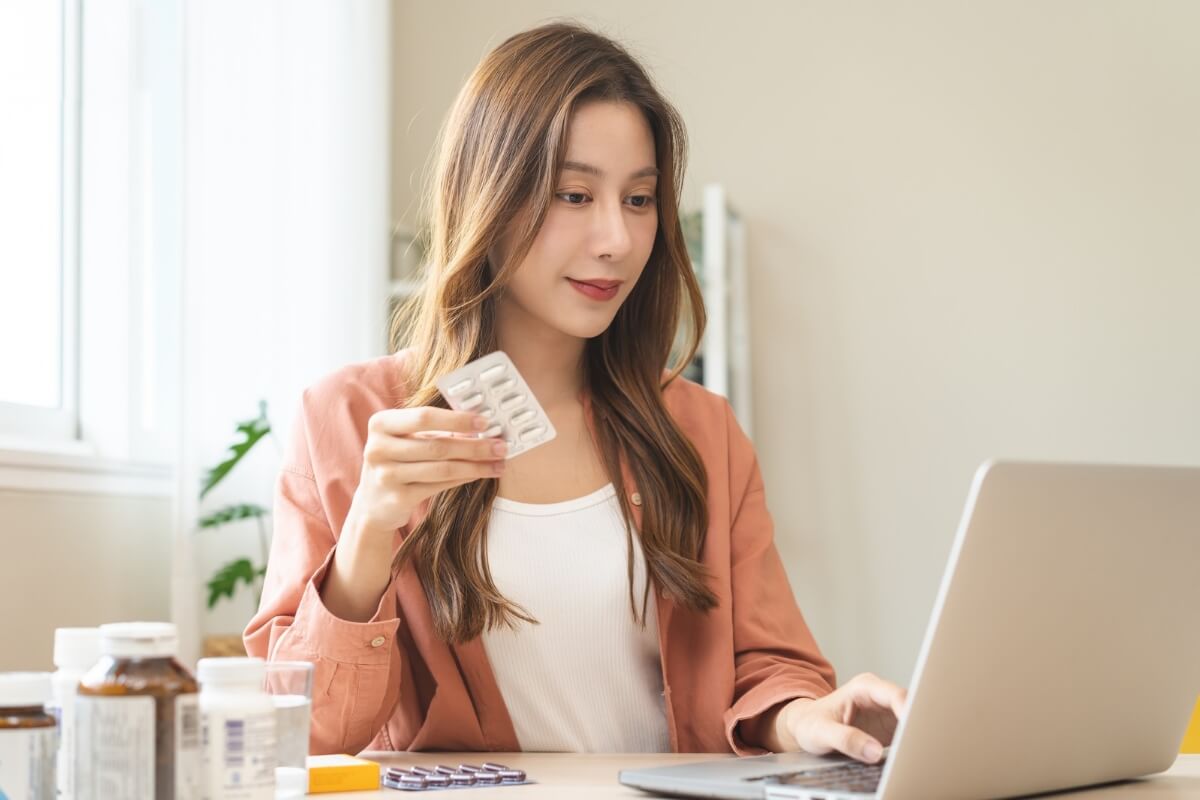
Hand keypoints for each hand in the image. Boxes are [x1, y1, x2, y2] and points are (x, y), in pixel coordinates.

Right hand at [348, 406, 506, 534]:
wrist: (373, 503)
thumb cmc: (397, 461)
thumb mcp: (406, 439)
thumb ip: (434, 429)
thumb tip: (480, 425)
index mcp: (381, 424)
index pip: (424, 417)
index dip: (457, 419)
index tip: (484, 422)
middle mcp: (378, 448)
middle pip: (438, 445)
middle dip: (475, 446)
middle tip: (501, 446)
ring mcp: (386, 475)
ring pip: (442, 468)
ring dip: (476, 465)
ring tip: (498, 463)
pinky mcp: (397, 498)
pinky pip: (439, 486)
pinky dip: (464, 479)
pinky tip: (480, 474)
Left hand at [760, 673, 907, 762]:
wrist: (807, 726)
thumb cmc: (811, 723)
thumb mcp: (821, 731)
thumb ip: (845, 739)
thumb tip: (874, 751)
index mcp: (864, 687)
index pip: (895, 696)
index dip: (909, 712)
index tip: (916, 732)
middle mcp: (880, 696)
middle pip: (911, 706)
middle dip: (919, 724)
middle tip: (924, 746)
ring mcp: (888, 711)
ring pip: (914, 720)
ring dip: (919, 735)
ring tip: (921, 754)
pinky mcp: (891, 727)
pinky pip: (909, 734)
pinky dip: (914, 744)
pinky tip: (915, 756)